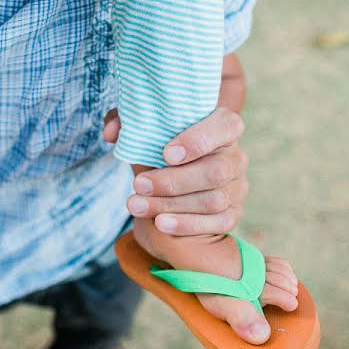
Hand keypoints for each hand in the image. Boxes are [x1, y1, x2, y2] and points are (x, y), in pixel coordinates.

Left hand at [103, 107, 249, 236]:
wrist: (172, 182)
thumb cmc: (160, 148)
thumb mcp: (144, 132)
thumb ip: (127, 124)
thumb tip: (111, 133)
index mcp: (222, 127)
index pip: (225, 126)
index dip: (198, 140)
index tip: (166, 154)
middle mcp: (235, 156)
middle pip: (215, 171)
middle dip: (173, 182)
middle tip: (138, 184)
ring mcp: (237, 187)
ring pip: (212, 200)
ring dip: (171, 205)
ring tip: (137, 205)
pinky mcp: (232, 213)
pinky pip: (217, 223)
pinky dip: (187, 225)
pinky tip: (160, 223)